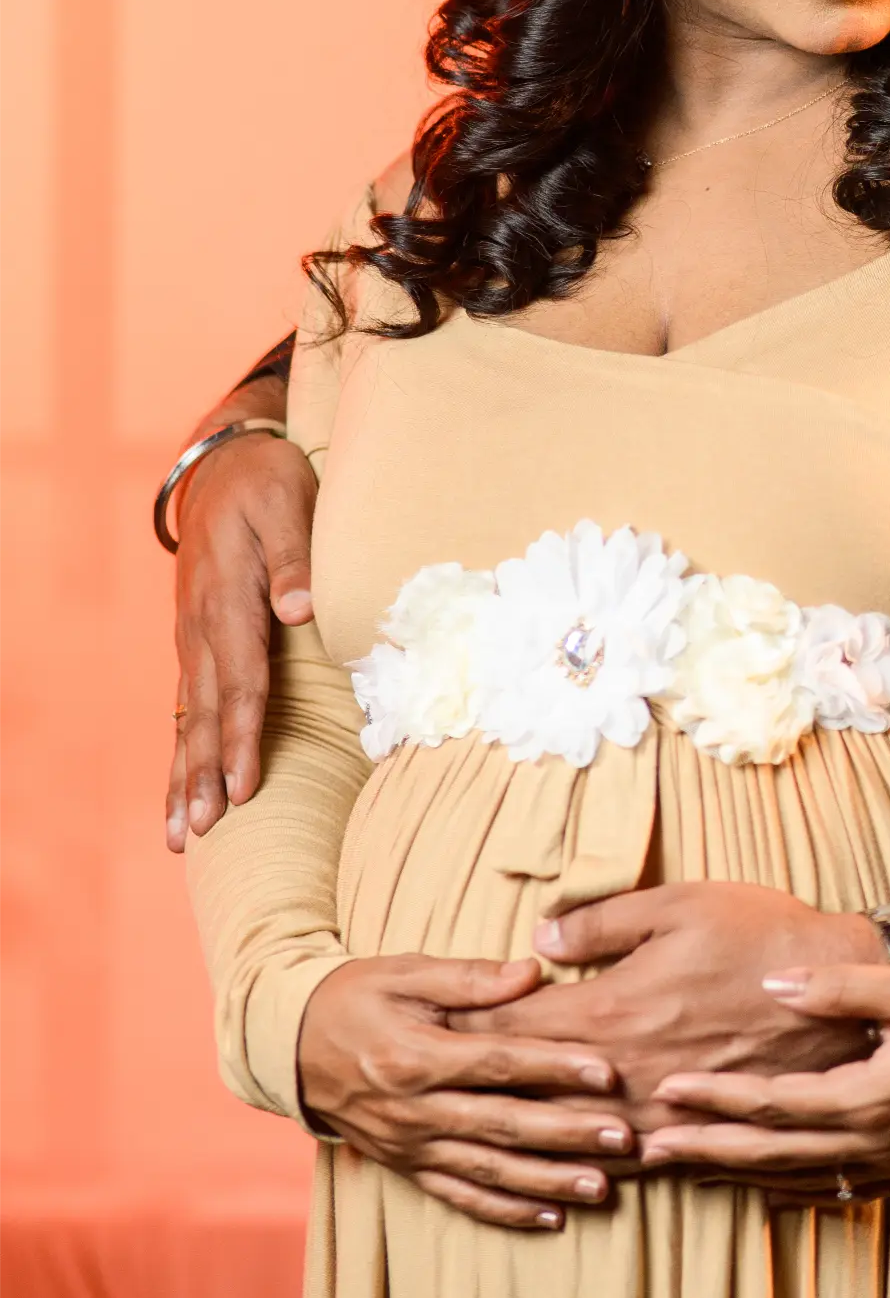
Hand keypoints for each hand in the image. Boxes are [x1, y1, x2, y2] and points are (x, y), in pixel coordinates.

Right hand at [166, 409, 314, 849]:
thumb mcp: (289, 501)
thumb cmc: (269, 483)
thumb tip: (299, 611)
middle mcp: (201, 626)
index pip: (241, 679)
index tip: (244, 784)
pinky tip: (183, 793)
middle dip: (204, 774)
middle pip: (206, 712)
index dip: (242, 735)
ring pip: (188, 717)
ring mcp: (193, 637)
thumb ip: (295, 557)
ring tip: (182, 833)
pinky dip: (183, 751)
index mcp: (227, 597)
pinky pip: (187, 706)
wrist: (224, 465)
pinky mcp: (196, 643)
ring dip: (186, 775)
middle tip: (203, 831)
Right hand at [296, 953, 634, 1228]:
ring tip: (602, 1187)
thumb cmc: (355, 998)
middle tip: (624, 1136)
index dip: (555, 1068)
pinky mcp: (407, 1166)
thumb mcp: (403, 972)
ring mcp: (410, 1145)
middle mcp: (413, 1110)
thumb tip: (532, 972)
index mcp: (415, 1056)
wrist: (289, 1047)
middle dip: (567, 1133)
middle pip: (503, 1124)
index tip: (607, 1072)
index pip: (498, 1064)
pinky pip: (460, 1197)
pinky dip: (506, 1212)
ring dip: (547, 1182)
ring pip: (489, 1171)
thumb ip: (469, 978)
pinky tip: (550, 1219)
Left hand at [446, 884, 883, 1135]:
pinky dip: (593, 1169)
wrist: (847, 989)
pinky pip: (632, 1164)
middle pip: (534, 1094)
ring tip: (475, 1144)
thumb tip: (536, 942)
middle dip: (477, 1091)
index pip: (518, 1031)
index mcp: (616, 1013)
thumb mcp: (679, 905)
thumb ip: (600, 924)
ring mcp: (666, 1113)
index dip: (466, 1031)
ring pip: (577, 1141)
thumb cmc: (764, 934)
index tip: (420, 1032)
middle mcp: (631, 1075)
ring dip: (525, 1142)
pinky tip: (569, 1174)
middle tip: (418, 1094)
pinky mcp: (701, 1133)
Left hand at [639, 961, 889, 1198]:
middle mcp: (872, 1142)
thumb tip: (773, 984)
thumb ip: (839, 988)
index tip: (666, 1090)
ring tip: (687, 1169)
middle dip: (705, 1151)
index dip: (714, 1099)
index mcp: (867, 1097)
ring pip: (797, 1179)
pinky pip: (835, 1192)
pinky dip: (792, 1191)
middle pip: (770, 1153)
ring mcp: (889, 1164)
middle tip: (648, 1148)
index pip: (771, 1103)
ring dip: (737, 1175)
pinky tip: (766, 1191)